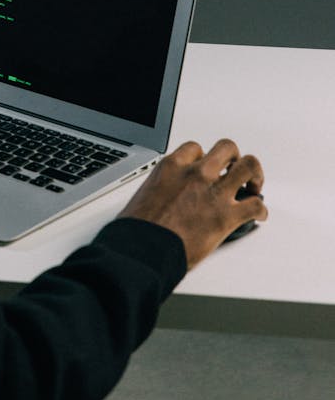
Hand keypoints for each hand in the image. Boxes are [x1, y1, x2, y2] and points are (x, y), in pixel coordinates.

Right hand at [118, 139, 267, 268]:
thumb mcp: (144, 195)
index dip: (204, 157)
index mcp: (172, 167)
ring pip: (248, 167)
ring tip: (254, 185)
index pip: (195, 148)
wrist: (142, 251)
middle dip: (234, 158)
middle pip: (226, 148)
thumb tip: (167, 196)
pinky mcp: (227, 216)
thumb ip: (162, 188)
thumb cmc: (138, 229)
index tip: (206, 166)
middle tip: (235, 169)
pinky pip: (255, 205)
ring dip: (254, 175)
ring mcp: (214, 193)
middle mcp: (196, 174)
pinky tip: (258, 215)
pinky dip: (260, 210)